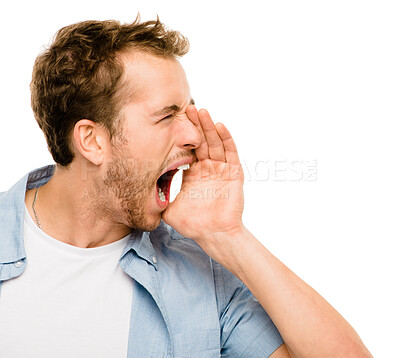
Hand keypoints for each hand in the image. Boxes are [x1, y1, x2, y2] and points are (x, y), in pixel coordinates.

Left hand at [162, 106, 244, 255]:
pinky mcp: (233, 173)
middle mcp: (208, 168)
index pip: (188, 149)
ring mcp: (221, 169)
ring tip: (201, 111)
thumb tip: (138, 196)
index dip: (182, 136)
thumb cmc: (194, 224)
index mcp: (194, 174)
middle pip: (202, 141)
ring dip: (209, 127)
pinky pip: (230, 153)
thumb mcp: (170, 209)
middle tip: (187, 108)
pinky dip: (226, 139)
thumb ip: (158, 200)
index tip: (174, 121)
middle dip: (195, 125)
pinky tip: (219, 126)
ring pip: (215, 143)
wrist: (213, 234)